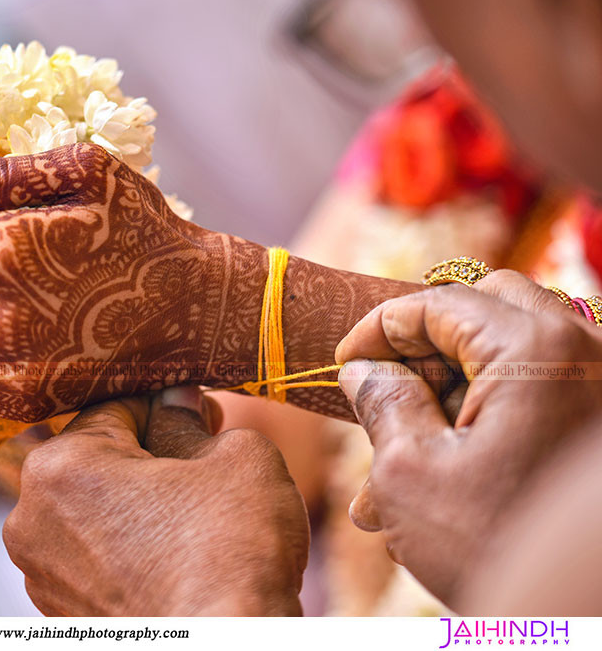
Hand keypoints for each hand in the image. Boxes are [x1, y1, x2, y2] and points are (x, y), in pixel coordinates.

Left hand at [2, 386, 309, 615]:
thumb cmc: (230, 555)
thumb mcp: (234, 457)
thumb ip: (193, 420)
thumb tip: (179, 406)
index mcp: (58, 465)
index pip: (117, 408)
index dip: (169, 408)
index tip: (205, 417)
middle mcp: (30, 518)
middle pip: (98, 461)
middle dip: (150, 457)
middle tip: (205, 470)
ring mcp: (42, 574)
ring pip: (95, 511)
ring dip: (136, 506)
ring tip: (193, 523)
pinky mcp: (61, 614)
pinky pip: (94, 558)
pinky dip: (128, 552)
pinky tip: (174, 562)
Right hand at [335, 270, 601, 604]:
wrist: (589, 618)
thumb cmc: (498, 546)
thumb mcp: (411, 472)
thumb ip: (382, 402)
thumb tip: (364, 370)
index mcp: (537, 348)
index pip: (441, 302)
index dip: (379, 328)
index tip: (344, 362)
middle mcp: (584, 354)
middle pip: (487, 311)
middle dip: (424, 349)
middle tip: (383, 388)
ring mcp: (599, 391)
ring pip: (509, 361)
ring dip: (447, 398)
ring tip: (389, 470)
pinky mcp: (598, 429)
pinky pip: (536, 400)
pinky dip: (484, 422)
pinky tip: (437, 482)